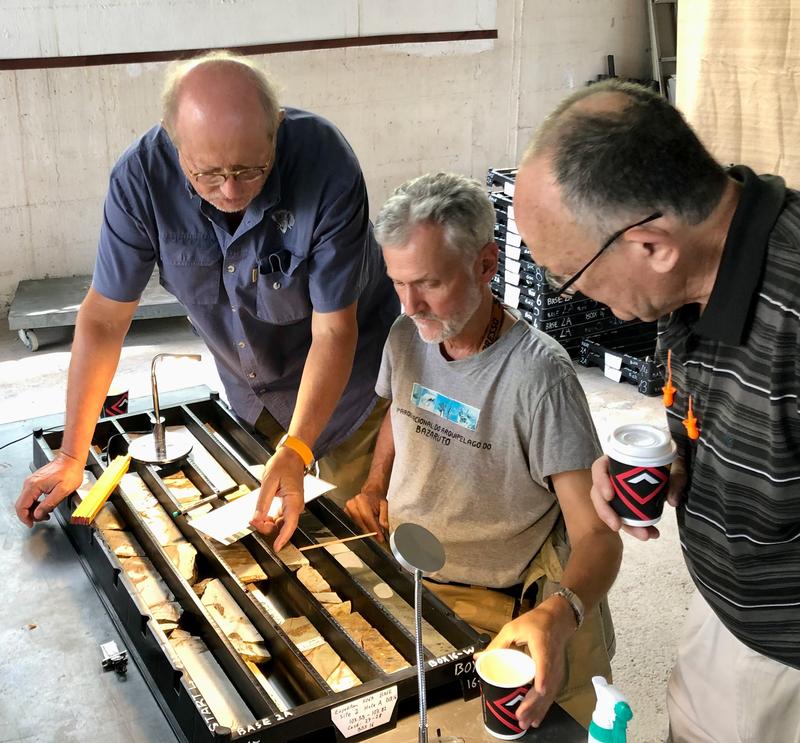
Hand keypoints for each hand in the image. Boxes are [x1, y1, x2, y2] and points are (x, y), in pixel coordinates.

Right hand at [16, 451, 85, 526]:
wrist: (71, 459)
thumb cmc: (70, 472)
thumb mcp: (62, 491)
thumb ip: (48, 504)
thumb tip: (37, 514)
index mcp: (34, 486)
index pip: (21, 506)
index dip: (25, 518)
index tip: (31, 524)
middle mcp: (29, 483)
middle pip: (22, 504)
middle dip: (30, 515)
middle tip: (42, 519)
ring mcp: (32, 481)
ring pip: (26, 501)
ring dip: (34, 510)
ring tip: (46, 513)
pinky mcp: (36, 481)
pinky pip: (31, 496)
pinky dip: (36, 503)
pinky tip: (45, 505)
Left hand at [250, 446, 304, 551]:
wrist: (292, 456)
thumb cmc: (283, 464)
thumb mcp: (269, 482)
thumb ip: (263, 502)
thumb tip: (257, 519)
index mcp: (294, 500)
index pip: (290, 524)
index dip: (283, 538)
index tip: (276, 548)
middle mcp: (296, 505)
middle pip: (283, 526)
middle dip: (267, 527)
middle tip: (252, 521)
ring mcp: (293, 505)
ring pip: (281, 523)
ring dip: (268, 524)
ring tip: (255, 517)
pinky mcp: (290, 504)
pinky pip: (280, 517)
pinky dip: (270, 518)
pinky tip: (262, 515)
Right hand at [344, 485, 388, 541]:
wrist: (370, 494)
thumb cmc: (376, 499)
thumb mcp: (384, 505)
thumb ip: (384, 516)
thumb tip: (384, 527)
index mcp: (362, 499)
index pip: (367, 518)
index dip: (374, 529)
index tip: (380, 537)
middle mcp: (352, 504)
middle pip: (360, 524)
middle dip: (370, 533)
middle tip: (378, 538)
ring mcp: (347, 509)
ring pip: (355, 527)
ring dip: (365, 532)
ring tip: (373, 534)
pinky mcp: (345, 515)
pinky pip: (352, 526)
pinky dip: (360, 530)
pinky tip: (366, 531)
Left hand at [479, 597, 574, 728]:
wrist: (558, 620)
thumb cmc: (535, 623)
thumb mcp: (513, 628)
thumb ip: (497, 644)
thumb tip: (478, 658)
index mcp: (542, 645)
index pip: (544, 663)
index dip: (542, 677)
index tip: (538, 690)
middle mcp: (552, 661)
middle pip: (546, 685)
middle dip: (533, 703)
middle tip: (519, 716)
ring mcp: (556, 670)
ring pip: (549, 694)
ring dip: (537, 710)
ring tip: (525, 723)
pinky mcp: (557, 675)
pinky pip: (551, 694)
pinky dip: (543, 707)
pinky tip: (536, 719)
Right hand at [589, 455, 685, 540]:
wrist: (672, 466)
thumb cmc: (668, 459)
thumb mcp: (675, 462)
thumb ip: (676, 476)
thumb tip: (672, 501)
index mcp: (617, 460)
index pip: (599, 468)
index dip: (600, 482)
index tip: (610, 496)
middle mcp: (613, 476)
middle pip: (599, 494)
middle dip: (606, 512)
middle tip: (616, 525)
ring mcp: (617, 491)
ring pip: (611, 509)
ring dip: (625, 525)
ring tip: (644, 535)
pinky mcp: (625, 503)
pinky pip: (623, 516)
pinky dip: (634, 527)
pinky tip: (649, 534)